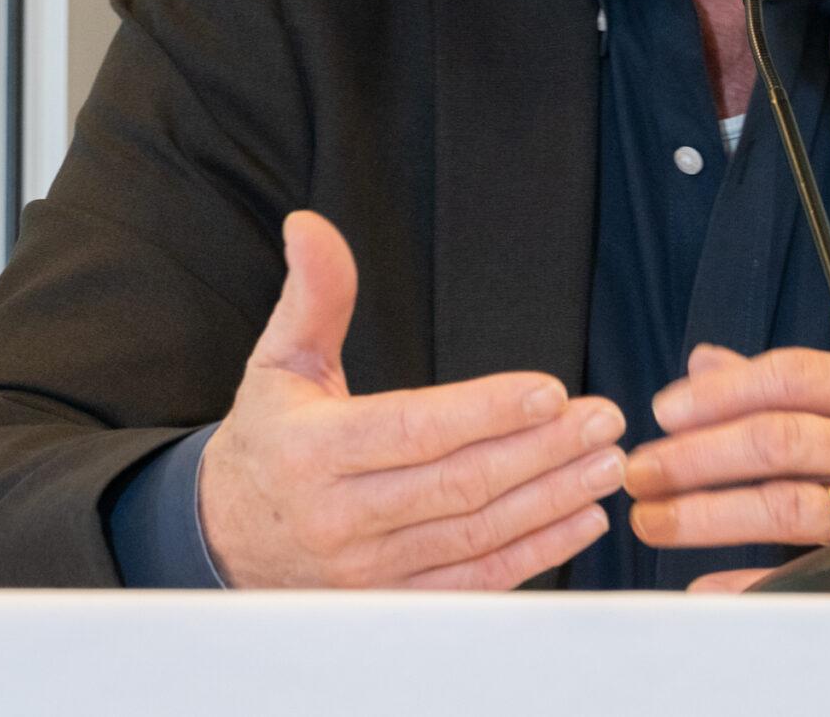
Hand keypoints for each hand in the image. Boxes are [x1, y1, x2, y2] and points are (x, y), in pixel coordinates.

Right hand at [198, 211, 625, 586]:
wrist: (224, 537)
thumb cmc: (267, 441)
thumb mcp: (279, 361)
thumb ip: (313, 294)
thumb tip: (310, 227)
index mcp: (312, 451)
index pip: (414, 429)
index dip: (487, 411)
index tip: (550, 391)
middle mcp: (339, 516)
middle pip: (458, 483)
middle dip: (541, 451)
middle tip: (601, 421)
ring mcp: (366, 570)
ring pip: (475, 533)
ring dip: (551, 500)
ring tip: (604, 464)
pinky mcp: (391, 602)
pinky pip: (474, 581)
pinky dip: (535, 554)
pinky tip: (580, 520)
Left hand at [623, 344, 829, 591]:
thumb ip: (791, 382)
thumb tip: (703, 360)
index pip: (790, 377)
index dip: (720, 393)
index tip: (663, 412)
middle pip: (779, 440)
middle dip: (697, 456)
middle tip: (641, 472)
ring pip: (787, 504)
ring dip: (709, 514)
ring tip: (655, 521)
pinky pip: (810, 571)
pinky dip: (753, 580)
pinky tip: (709, 584)